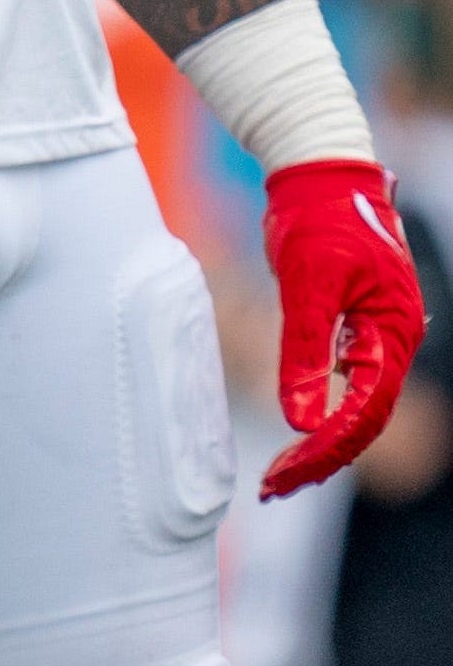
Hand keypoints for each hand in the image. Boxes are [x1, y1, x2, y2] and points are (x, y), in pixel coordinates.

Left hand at [257, 158, 425, 494]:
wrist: (323, 178)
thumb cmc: (320, 222)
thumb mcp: (308, 287)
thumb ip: (304, 352)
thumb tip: (299, 418)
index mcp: (392, 334)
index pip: (365, 410)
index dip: (325, 446)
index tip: (285, 473)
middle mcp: (393, 341)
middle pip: (364, 419)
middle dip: (321, 457)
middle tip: (273, 488)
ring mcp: (378, 338)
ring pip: (358, 407)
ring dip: (321, 443)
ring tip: (280, 477)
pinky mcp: (356, 331)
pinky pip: (348, 386)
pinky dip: (321, 413)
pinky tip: (297, 437)